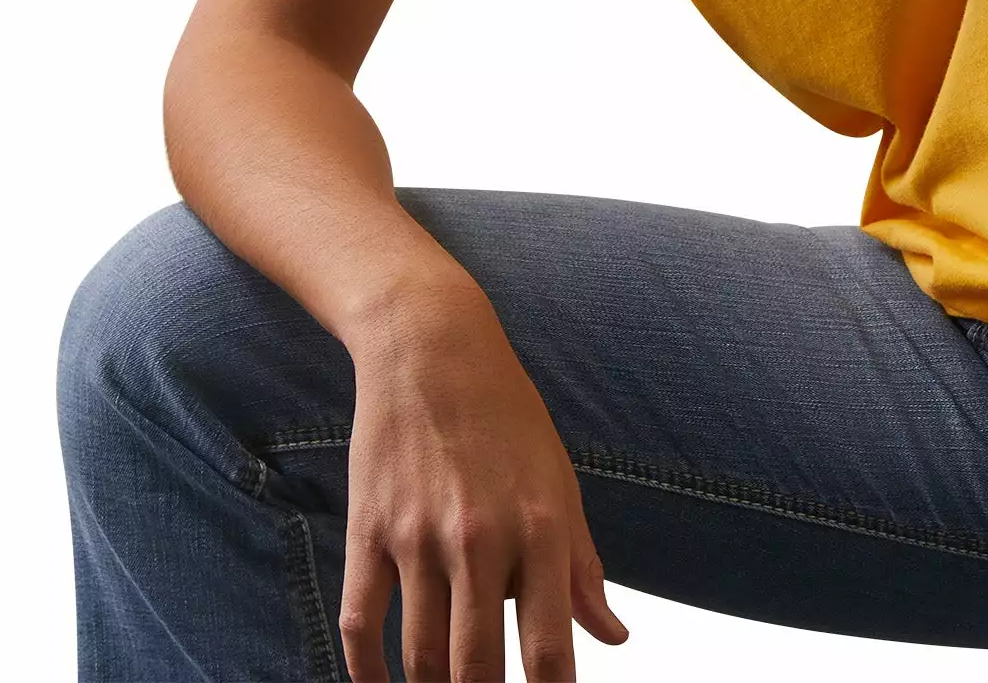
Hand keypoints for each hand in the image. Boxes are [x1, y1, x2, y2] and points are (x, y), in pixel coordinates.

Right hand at [338, 284, 628, 681]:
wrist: (434, 350)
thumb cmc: (507, 418)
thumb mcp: (560, 483)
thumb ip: (583, 567)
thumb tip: (614, 635)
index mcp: (541, 526)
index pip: (549, 647)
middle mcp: (482, 538)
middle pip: (478, 668)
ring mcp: (420, 537)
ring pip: (421, 658)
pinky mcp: (369, 531)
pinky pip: (361, 625)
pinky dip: (367, 674)